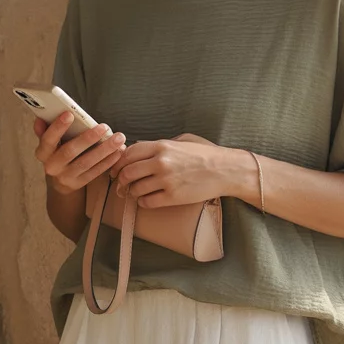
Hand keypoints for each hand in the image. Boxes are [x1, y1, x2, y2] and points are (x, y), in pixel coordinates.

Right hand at [34, 112, 126, 194]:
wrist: (60, 180)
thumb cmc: (57, 152)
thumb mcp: (50, 142)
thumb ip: (46, 130)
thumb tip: (40, 118)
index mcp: (43, 153)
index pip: (48, 140)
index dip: (57, 127)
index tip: (69, 114)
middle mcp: (52, 167)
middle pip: (69, 152)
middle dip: (88, 138)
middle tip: (104, 127)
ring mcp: (65, 177)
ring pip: (86, 163)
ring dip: (104, 150)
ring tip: (118, 138)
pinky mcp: (79, 184)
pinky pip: (95, 172)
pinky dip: (108, 161)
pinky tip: (118, 152)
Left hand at [108, 133, 228, 207]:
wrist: (226, 170)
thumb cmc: (206, 153)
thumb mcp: (182, 140)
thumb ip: (160, 145)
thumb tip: (140, 150)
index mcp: (161, 146)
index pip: (128, 154)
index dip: (118, 163)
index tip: (117, 169)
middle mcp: (160, 162)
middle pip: (127, 173)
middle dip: (121, 181)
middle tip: (121, 186)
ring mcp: (166, 180)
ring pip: (135, 189)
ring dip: (132, 193)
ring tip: (136, 193)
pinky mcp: (173, 197)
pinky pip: (147, 202)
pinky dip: (143, 202)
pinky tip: (147, 200)